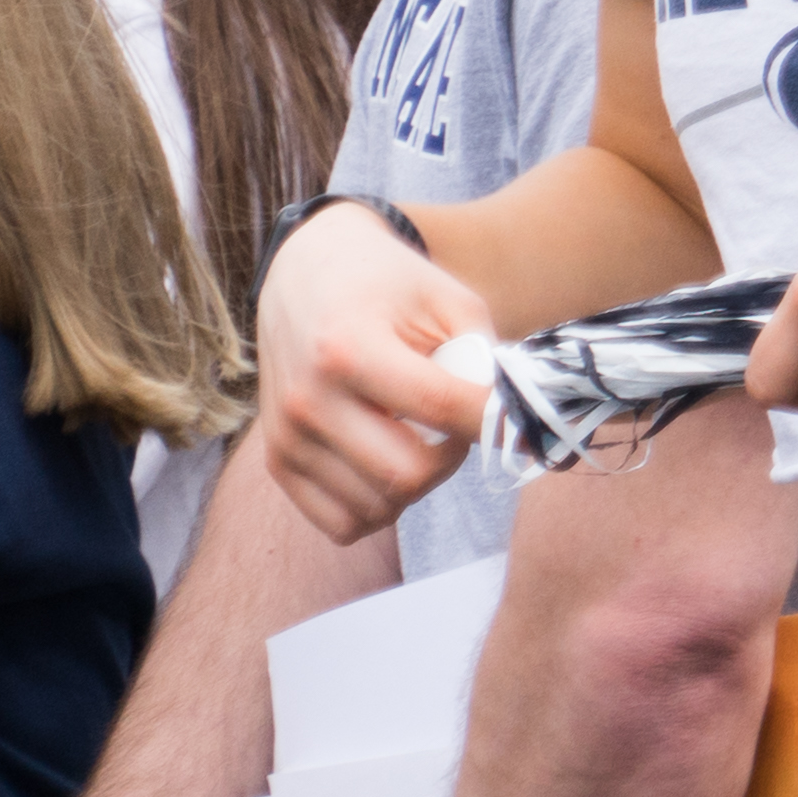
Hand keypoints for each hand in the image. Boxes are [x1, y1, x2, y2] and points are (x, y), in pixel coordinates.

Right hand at [250, 195, 496, 542]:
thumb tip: (513, 416)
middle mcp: (309, 400)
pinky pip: (343, 523)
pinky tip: (389, 463)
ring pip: (379, 507)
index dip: (494, 421)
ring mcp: (287, 439)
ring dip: (420, 483)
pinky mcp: (279, 464)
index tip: (518, 420)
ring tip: (423, 437)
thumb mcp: (446, 296)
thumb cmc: (387, 284)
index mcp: (348, 348)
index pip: (440, 407)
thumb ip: (483, 354)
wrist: (305, 272)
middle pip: (408, 473)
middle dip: (455, 456)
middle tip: (459, 423)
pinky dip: (380, 506)